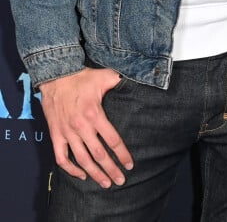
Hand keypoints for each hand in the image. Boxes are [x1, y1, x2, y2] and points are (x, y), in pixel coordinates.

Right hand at [40, 67, 132, 187]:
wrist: (56, 76)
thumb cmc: (82, 77)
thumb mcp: (105, 76)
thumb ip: (120, 81)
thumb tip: (136, 80)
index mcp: (95, 115)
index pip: (113, 140)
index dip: (122, 154)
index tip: (130, 165)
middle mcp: (81, 127)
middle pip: (99, 155)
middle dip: (111, 170)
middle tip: (120, 181)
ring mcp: (67, 132)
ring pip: (82, 160)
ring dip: (94, 174)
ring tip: (105, 184)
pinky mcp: (56, 135)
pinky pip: (61, 158)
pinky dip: (71, 169)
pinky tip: (81, 175)